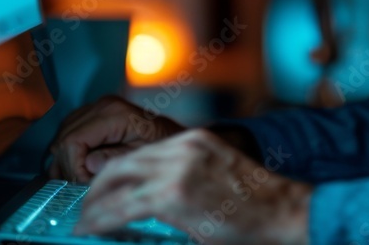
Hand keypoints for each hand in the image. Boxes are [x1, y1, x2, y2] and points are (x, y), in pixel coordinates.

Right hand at [48, 95, 184, 181]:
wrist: (170, 131)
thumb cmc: (161, 142)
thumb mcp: (140, 155)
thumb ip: (113, 160)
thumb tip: (88, 166)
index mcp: (114, 113)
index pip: (74, 141)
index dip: (73, 166)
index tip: (83, 182)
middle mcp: (102, 105)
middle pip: (65, 138)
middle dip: (69, 165)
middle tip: (81, 183)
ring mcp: (97, 106)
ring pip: (63, 134)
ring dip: (66, 158)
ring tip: (79, 176)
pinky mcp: (95, 111)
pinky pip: (70, 130)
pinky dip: (69, 149)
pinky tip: (76, 165)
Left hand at [73, 128, 310, 244]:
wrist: (283, 210)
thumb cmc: (258, 203)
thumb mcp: (218, 175)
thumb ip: (186, 178)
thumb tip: (154, 202)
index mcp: (194, 141)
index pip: (140, 153)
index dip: (115, 175)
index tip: (103, 193)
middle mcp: (183, 147)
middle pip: (121, 163)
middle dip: (96, 188)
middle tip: (86, 210)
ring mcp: (177, 168)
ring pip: (116, 181)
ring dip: (93, 204)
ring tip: (85, 223)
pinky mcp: (174, 194)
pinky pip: (123, 206)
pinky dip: (100, 218)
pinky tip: (90, 229)